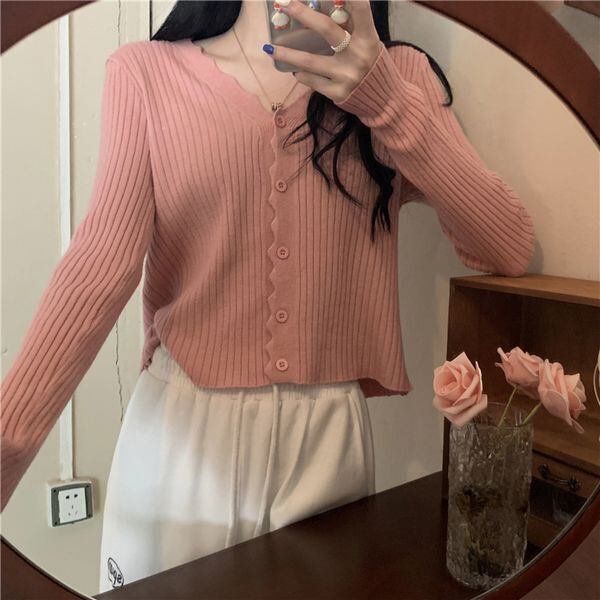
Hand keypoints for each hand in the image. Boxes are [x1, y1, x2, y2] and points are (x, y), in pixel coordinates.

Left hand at [263, 0, 382, 103]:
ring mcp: (346, 77)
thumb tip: (329, 8)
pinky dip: (301, 74)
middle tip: (284, 4)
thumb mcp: (370, 44)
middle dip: (302, 14)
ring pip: (309, 62)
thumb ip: (353, 29)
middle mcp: (357, 57)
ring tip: (269, 48)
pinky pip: (312, 80)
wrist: (385, 102)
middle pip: (325, 30)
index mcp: (369, 39)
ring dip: (286, 53)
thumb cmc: (373, 66)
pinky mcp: (337, 93)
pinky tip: (294, 70)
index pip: (360, 9)